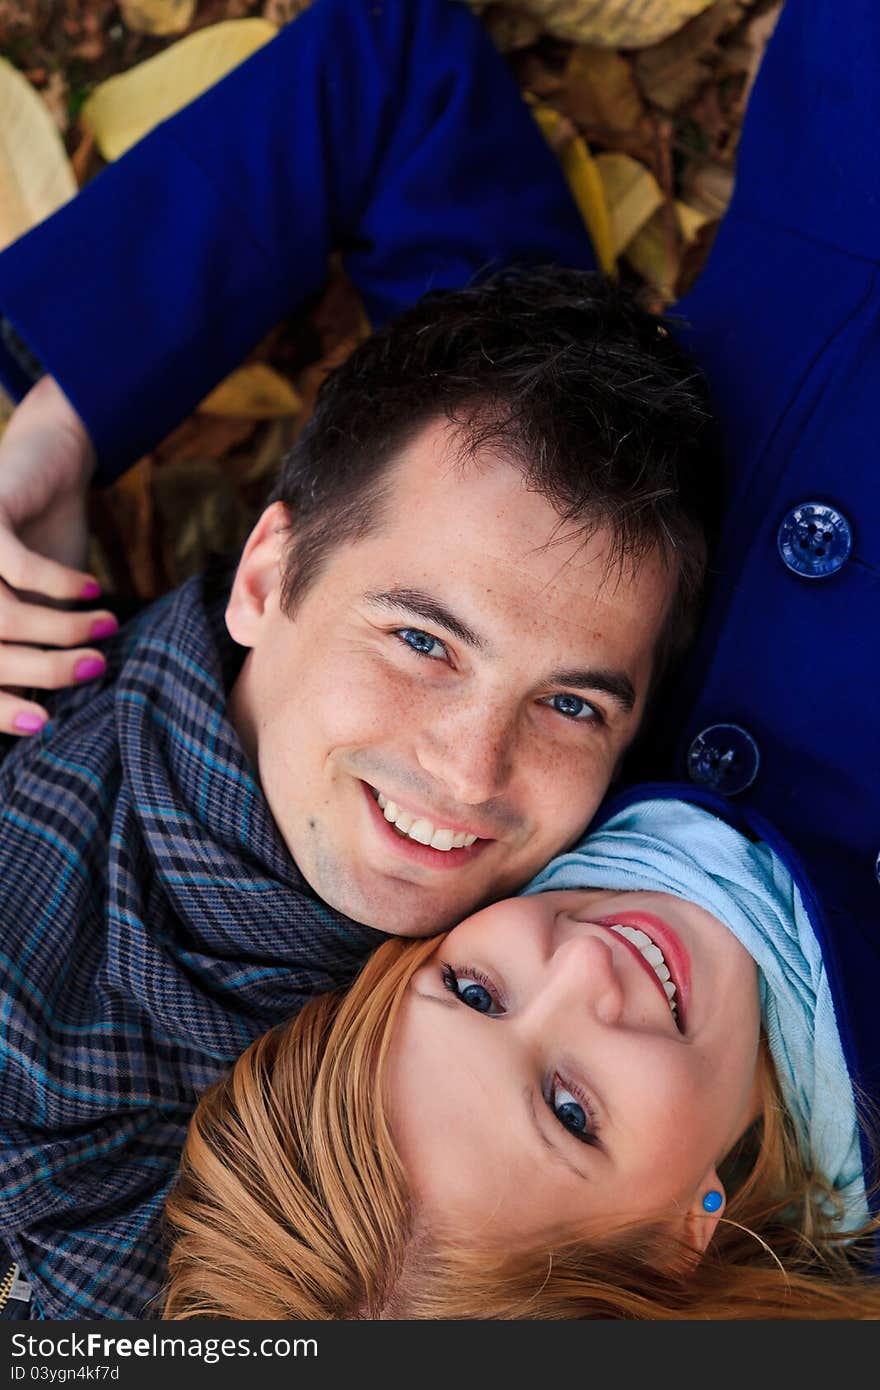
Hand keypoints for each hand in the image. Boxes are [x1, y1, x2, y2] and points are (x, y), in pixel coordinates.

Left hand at [0, 375, 118, 735]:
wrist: (45, 463)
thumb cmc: (40, 546)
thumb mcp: (37, 607)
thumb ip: (31, 652)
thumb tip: (45, 716)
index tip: (43, 722)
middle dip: (39, 671)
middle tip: (94, 669)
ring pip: (0, 617)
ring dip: (58, 630)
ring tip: (105, 630)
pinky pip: (20, 568)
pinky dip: (60, 585)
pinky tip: (93, 588)